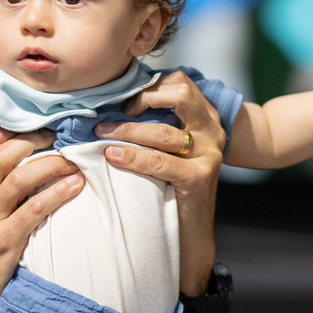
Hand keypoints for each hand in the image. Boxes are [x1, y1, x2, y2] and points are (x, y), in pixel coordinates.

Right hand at [0, 126, 82, 312]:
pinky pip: (35, 208)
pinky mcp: (4, 240)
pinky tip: (76, 186)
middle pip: (2, 155)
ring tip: (74, 161)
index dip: (5, 132)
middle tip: (57, 137)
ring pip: (20, 177)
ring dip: (51, 164)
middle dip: (33, 140)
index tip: (30, 124)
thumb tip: (17, 178)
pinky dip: (58, 193)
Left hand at [94, 70, 223, 294]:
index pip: (181, 81)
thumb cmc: (172, 185)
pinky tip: (112, 155)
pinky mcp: (200, 177)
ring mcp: (209, 153)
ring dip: (126, 131)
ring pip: (162, 131)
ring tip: (100, 134)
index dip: (151, 85)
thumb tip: (115, 103)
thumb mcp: (170, 147)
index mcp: (205, 117)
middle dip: (141, 99)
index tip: (125, 102)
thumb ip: (157, 123)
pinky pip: (160, 161)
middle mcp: (212, 129)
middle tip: (110, 116)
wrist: (193, 230)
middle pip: (180, 94)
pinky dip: (133, 157)